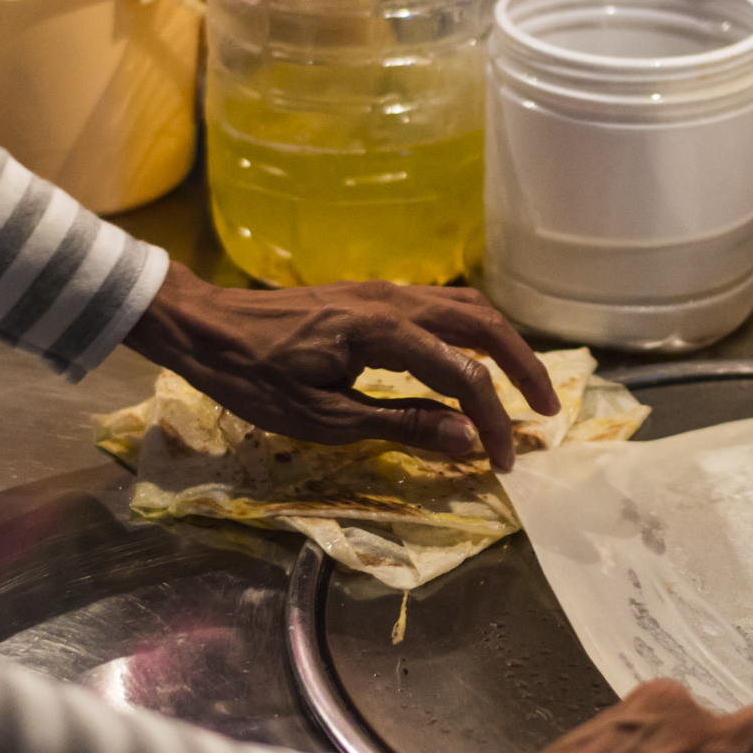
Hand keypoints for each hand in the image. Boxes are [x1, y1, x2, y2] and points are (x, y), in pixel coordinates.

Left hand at [121, 262, 559, 471]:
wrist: (206, 328)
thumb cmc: (255, 380)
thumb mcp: (324, 419)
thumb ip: (401, 425)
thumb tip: (467, 439)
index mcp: (385, 332)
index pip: (463, 375)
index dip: (492, 420)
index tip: (505, 460)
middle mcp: (395, 301)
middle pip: (483, 325)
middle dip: (523, 367)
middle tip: (546, 411)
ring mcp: (384, 292)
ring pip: (466, 308)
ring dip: (501, 345)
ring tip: (519, 386)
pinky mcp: (372, 296)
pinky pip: (441, 307)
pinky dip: (471, 333)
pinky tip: (471, 361)